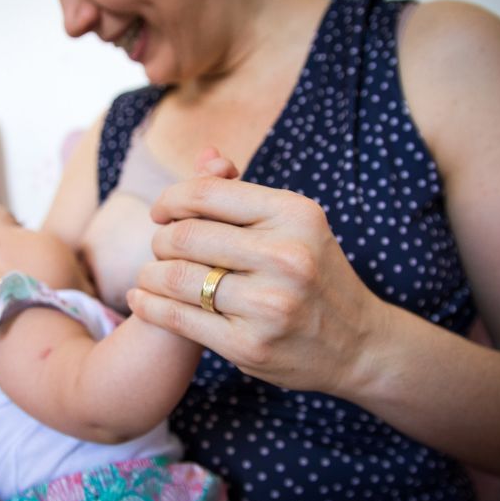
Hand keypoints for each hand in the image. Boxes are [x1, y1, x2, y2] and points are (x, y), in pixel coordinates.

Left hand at [127, 164, 386, 394]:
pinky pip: (177, 319)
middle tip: (160, 248)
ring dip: (150, 274)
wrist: (359, 345)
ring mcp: (268, 305)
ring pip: (176, 278)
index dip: (170, 199)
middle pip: (184, 236)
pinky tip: (141, 299)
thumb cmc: (316, 275)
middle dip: (160, 240)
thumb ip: (246, 193)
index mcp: (295, 214)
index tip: (161, 211)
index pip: (206, 194)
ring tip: (149, 275)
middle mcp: (285, 256)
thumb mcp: (296, 225)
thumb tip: (205, 155)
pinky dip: (149, 306)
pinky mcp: (249, 345)